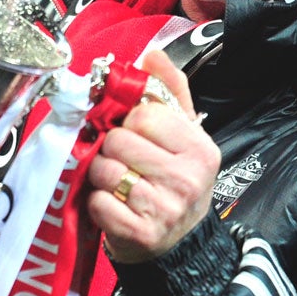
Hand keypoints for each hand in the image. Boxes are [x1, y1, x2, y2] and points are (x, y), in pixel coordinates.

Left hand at [87, 50, 219, 263]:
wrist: (178, 242)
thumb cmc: (174, 180)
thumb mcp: (181, 133)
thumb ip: (168, 90)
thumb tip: (153, 53)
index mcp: (199, 148)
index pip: (143, 114)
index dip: (130, 121)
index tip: (136, 134)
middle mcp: (187, 179)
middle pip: (119, 140)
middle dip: (112, 148)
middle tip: (124, 160)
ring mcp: (165, 209)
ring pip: (105, 170)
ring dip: (101, 174)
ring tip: (118, 181)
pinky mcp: (141, 234)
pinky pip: (98, 203)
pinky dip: (97, 203)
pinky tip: (114, 205)